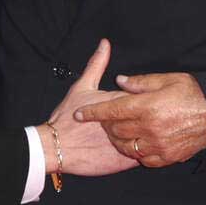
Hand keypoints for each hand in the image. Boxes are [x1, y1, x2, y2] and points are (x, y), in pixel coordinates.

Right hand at [37, 40, 137, 177]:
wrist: (55, 147)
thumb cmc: (66, 118)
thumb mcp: (81, 87)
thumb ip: (97, 65)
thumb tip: (105, 44)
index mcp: (117, 102)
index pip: (141, 98)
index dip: (142, 100)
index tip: (142, 102)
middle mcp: (124, 122)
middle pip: (147, 117)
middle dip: (150, 117)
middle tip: (148, 118)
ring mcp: (125, 142)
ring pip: (147, 138)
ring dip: (149, 136)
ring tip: (145, 134)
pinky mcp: (124, 160)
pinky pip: (143, 155)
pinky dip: (145, 152)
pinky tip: (140, 148)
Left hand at [74, 70, 205, 167]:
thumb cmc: (194, 94)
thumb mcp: (168, 79)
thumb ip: (141, 82)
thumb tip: (120, 81)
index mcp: (147, 106)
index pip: (111, 111)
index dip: (92, 113)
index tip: (79, 114)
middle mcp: (150, 128)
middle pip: (116, 129)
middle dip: (106, 124)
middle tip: (107, 118)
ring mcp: (158, 145)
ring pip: (126, 146)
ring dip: (118, 139)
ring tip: (119, 131)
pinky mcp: (167, 157)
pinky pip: (144, 158)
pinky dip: (136, 152)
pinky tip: (137, 143)